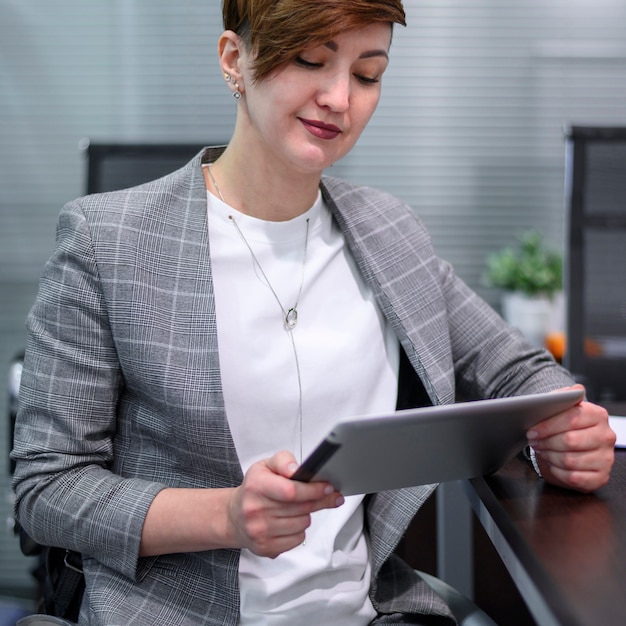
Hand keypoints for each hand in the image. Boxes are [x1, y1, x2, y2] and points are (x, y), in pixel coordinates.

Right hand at [226, 450, 343, 557]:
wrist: (235, 516)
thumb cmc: (254, 488)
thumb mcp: (265, 465)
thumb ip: (284, 461)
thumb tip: (296, 469)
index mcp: (256, 485)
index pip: (291, 491)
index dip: (313, 490)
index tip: (328, 487)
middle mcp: (255, 510)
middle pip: (301, 507)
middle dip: (319, 500)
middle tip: (328, 495)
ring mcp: (260, 531)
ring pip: (303, 523)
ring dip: (307, 515)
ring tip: (297, 508)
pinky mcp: (266, 548)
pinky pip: (298, 539)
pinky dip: (299, 530)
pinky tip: (290, 522)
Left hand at [527, 385, 615, 492]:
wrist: (574, 444)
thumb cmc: (565, 424)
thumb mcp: (562, 407)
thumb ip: (564, 396)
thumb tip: (574, 391)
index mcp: (598, 415)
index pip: (571, 419)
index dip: (547, 426)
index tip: (531, 431)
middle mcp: (606, 436)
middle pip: (570, 441)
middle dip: (546, 442)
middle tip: (534, 442)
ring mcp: (606, 458)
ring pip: (570, 460)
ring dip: (550, 456)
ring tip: (543, 451)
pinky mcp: (601, 477)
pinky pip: (574, 478)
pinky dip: (558, 472)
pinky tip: (553, 464)